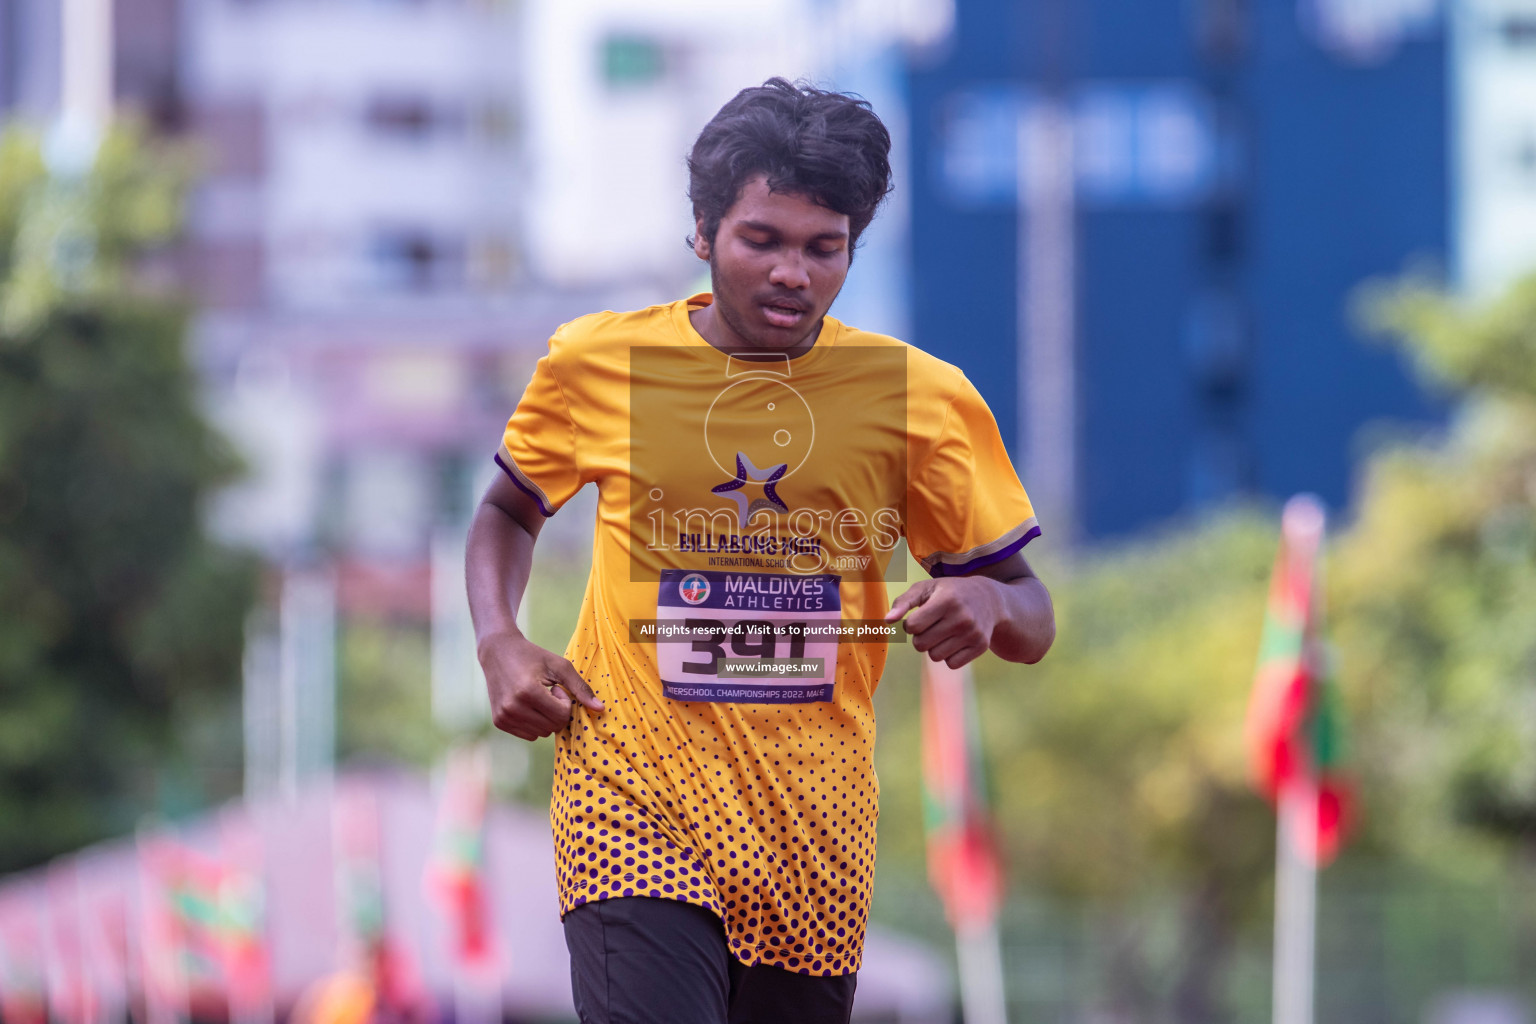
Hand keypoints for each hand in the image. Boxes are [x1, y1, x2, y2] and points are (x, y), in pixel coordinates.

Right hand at [478, 632, 604, 739]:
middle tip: (546, 692)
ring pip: (541, 734)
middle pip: (552, 727)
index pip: (561, 716)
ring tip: (536, 697)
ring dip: (545, 718)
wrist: (498, 652)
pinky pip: (529, 735)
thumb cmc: (533, 656)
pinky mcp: (499, 722)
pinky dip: (534, 723)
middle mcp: (513, 708)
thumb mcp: (560, 666)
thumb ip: (580, 688)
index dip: (564, 702)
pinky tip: (527, 705)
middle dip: (556, 711)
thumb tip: (600, 709)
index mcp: (528, 692)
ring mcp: (504, 717)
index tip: (555, 687)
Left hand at [884, 577, 999, 669]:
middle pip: (920, 645)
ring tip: (944, 631)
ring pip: (935, 656)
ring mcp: (973, 633)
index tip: (920, 615)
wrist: (989, 599)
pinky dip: (949, 655)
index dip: (910, 624)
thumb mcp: (926, 588)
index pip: (912, 627)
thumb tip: (887, 621)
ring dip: (934, 646)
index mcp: (947, 600)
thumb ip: (903, 602)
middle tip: (932, 624)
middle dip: (921, 637)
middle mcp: (962, 617)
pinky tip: (956, 640)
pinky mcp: (980, 646)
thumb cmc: (949, 592)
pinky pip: (951, 664)